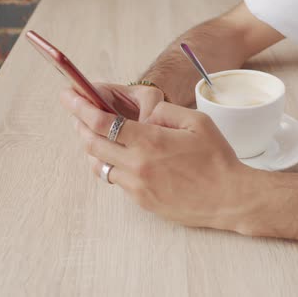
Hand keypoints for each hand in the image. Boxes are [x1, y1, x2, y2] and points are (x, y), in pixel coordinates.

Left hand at [59, 88, 262, 230]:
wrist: (230, 198)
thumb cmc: (217, 159)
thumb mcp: (197, 122)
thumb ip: (165, 112)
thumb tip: (145, 113)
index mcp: (149, 141)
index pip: (101, 122)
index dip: (80, 107)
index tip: (68, 96)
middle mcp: (137, 165)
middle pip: (92, 144)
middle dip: (80, 126)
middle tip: (78, 115)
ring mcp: (137, 186)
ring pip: (100, 166)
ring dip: (95, 149)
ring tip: (101, 137)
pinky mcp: (142, 201)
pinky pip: (118, 181)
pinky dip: (115, 167)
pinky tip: (125, 159)